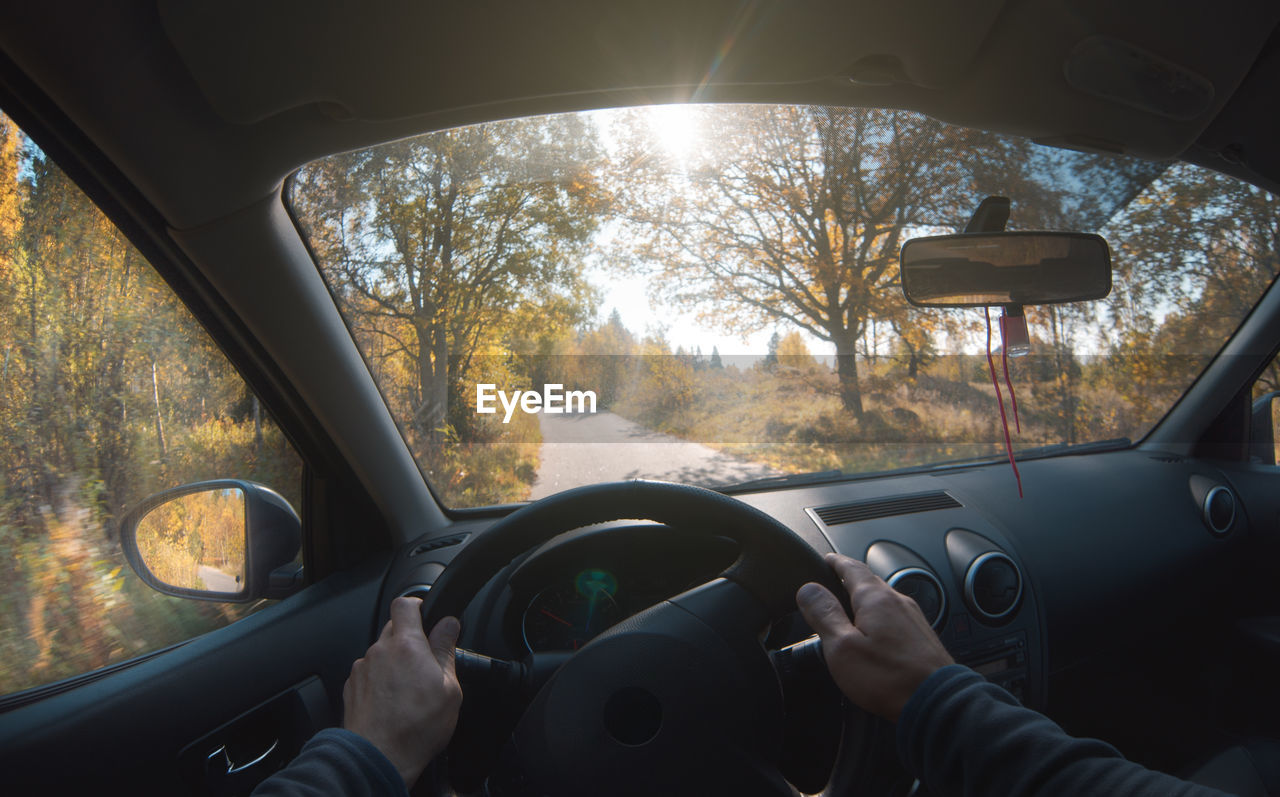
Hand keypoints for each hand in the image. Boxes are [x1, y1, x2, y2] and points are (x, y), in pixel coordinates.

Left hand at [342, 597, 461, 786]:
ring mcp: (362, 669)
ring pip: (380, 652)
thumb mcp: (448, 688)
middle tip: (425, 662)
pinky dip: (380, 680)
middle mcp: (380, 651)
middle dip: (409, 639)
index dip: (417, 605)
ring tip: (408, 689)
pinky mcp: (351, 687)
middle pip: (393, 628)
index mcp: (407, 645)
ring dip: (393, 662)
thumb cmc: (415, 727)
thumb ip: (446, 650)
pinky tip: (392, 702)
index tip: (427, 616)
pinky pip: (368, 673)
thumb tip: (449, 625)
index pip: (405, 603)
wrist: (379, 757)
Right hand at [796, 553, 953, 721]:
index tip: (827, 560)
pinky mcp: (923, 638)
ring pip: (885, 600)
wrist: (937, 704)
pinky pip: (897, 618)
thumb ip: (824, 614)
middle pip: (870, 582)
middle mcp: (898, 602)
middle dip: (850, 581)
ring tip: (851, 611)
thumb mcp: (842, 647)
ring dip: (866, 601)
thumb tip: (808, 589)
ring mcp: (914, 619)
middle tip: (834, 585)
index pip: (851, 567)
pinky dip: (881, 618)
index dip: (835, 562)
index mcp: (876, 599)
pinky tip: (877, 636)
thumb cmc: (890, 678)